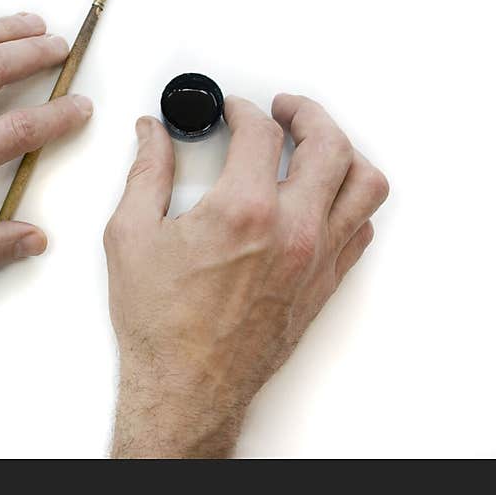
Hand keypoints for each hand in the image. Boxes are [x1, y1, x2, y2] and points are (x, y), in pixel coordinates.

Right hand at [104, 94, 387, 456]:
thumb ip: (146, 173)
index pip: (261, 132)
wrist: (187, 385)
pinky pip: (361, 228)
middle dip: (307, 113)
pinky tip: (324, 197)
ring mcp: (316, 258)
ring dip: (344, 152)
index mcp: (244, 211)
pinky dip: (349, 200)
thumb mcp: (132, 235)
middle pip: (329, 144)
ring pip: (363, 184)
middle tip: (285, 109)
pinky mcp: (323, 283)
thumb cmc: (160, 322)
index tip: (231, 110)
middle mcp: (293, 230)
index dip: (243, 109)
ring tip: (318, 144)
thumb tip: (152, 136)